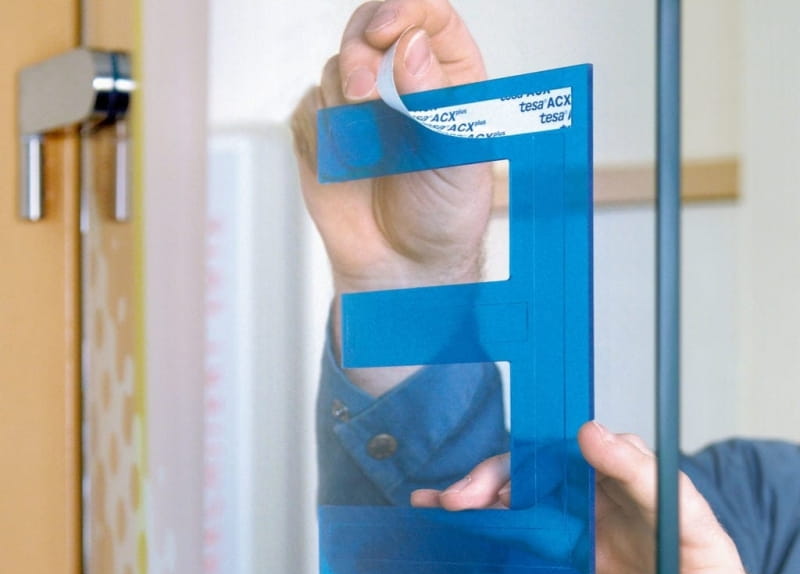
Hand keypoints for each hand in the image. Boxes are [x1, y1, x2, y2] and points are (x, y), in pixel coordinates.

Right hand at [291, 0, 493, 393]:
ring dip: (343, 102)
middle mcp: (401, 84)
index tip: (389, 32)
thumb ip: (435, 100)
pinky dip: (322, 131)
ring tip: (368, 152)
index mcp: (447, 78)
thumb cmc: (444, 214)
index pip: (428, 16)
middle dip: (359, 50)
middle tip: (362, 91)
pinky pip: (308, 108)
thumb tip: (412, 48)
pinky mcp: (323, 131)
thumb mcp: (457, 156)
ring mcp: (358, 106)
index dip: (405, 10)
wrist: (404, 267)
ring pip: (333, 67)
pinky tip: (346, 165)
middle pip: (369, 27)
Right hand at [412, 422, 756, 573]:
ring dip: (471, 537)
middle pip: (524, 497)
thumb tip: (595, 433)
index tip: (482, 483)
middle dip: (480, 493)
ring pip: (513, 543)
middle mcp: (592, 523)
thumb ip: (646, 479)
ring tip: (436, 533)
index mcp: (618, 493)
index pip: (556, 462)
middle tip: (452, 502)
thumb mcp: (690, 525)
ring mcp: (577, 564)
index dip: (513, 466)